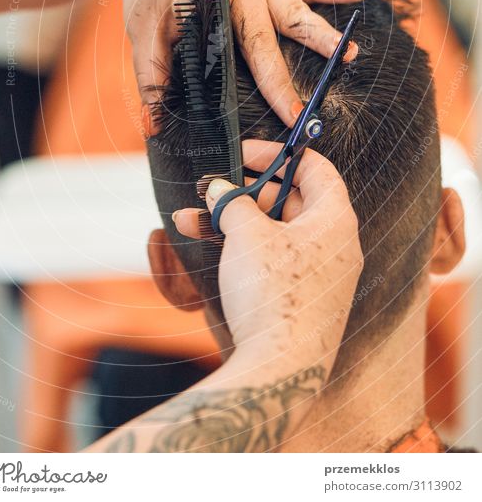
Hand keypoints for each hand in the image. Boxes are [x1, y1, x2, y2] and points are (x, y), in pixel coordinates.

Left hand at [121, 0, 368, 125]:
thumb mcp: (142, 26)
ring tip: (350, 50)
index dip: (271, 86)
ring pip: (297, 5)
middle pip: (279, 28)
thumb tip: (153, 126)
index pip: (246, 51)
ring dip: (324, 28)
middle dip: (306, 58)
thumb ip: (151, 74)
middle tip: (324, 90)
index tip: (290, 116)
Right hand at [174, 141, 362, 374]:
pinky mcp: (301, 299)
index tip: (243, 153)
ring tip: (189, 217)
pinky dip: (242, 249)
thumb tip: (218, 189)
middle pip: (290, 201)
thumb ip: (232, 202)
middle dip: (244, 192)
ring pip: (273, 233)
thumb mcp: (247, 234)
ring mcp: (319, 275)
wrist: (279, 371)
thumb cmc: (273, 294)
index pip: (315, 168)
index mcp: (336, 220)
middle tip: (212, 187)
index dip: (278, 154)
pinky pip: (271, 260)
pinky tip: (202, 243)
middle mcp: (335, 245)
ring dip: (232, 221)